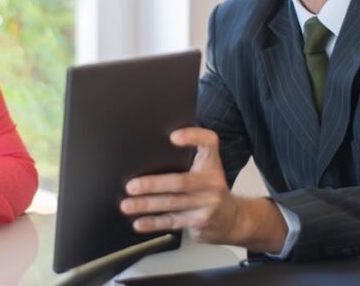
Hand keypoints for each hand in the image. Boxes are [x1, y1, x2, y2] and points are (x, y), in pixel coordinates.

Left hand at [119, 128, 286, 251]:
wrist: (232, 218)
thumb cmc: (209, 188)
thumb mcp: (206, 169)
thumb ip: (188, 158)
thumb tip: (150, 153)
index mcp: (212, 163)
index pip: (208, 143)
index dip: (192, 137)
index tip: (173, 137)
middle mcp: (213, 182)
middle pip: (180, 181)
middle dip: (153, 184)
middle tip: (131, 186)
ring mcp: (208, 204)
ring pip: (172, 203)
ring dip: (147, 205)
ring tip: (127, 205)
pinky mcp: (201, 222)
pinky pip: (173, 221)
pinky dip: (154, 222)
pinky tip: (139, 222)